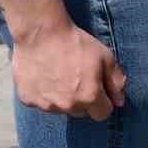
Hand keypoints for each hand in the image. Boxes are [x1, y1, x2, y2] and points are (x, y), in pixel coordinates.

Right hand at [12, 20, 126, 121]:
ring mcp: (46, 105)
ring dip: (63, 98)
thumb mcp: (105, 57)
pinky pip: (42, 103)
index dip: (103, 102)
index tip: (98, 89)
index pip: (102, 114)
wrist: (41, 33)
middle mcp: (68, 106)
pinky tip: (45, 76)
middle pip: (81, 112)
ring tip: (60, 75)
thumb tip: (119, 102)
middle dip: (83, 100)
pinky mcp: (28, 100)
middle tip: (77, 78)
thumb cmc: (76, 43)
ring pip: (61, 109)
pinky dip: (44, 94)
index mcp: (89, 97)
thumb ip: (116, 81)